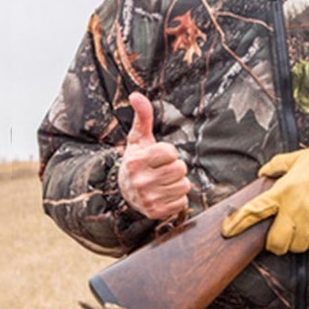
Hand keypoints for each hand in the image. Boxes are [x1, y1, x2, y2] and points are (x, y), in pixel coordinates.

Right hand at [118, 92, 189, 219]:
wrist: (124, 192)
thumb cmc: (136, 160)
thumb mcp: (138, 139)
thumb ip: (142, 116)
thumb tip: (136, 95)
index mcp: (135, 161)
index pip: (170, 152)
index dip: (168, 152)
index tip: (159, 155)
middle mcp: (140, 181)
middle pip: (180, 169)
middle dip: (175, 167)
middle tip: (163, 169)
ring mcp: (147, 199)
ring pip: (183, 185)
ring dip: (177, 182)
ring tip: (164, 181)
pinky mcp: (155, 213)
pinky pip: (182, 202)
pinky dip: (177, 198)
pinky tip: (164, 194)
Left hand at [221, 136, 308, 254]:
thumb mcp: (296, 158)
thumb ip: (276, 166)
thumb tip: (263, 172)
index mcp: (283, 192)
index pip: (254, 211)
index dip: (238, 223)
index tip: (227, 231)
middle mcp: (295, 210)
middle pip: (275, 242)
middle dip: (274, 242)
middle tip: (278, 234)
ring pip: (295, 247)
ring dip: (294, 241)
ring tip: (299, 228)